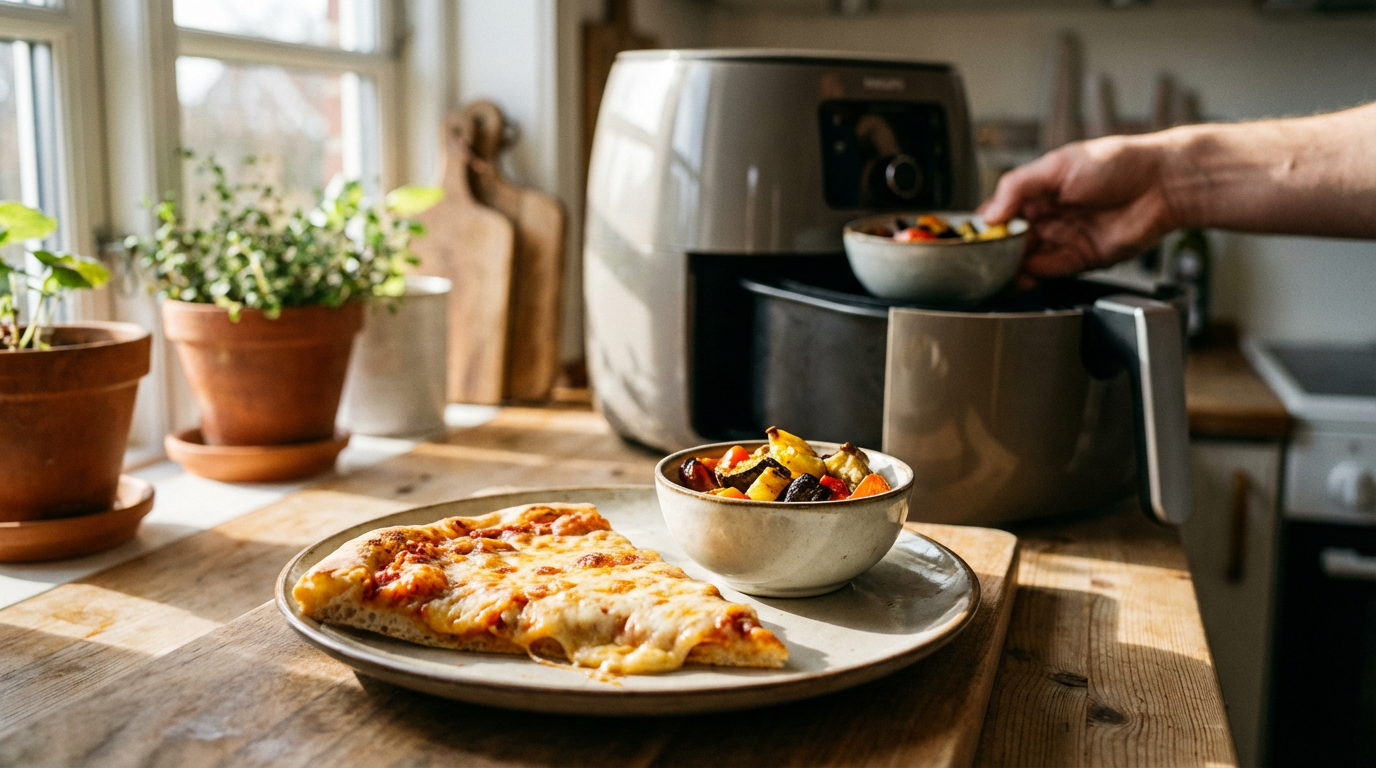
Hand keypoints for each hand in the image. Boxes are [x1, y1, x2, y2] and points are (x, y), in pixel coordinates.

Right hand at [978, 135, 1185, 287]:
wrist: (1162, 184)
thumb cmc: (1119, 163)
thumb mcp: (1058, 165)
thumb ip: (1018, 187)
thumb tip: (989, 214)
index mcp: (1038, 191)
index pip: (999, 213)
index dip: (985, 226)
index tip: (973, 237)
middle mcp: (1048, 217)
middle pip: (1009, 241)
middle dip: (994, 252)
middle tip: (982, 259)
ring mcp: (1063, 238)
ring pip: (1026, 260)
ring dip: (1011, 268)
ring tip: (999, 271)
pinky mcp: (1080, 259)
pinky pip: (1050, 271)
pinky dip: (1034, 276)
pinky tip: (1023, 274)